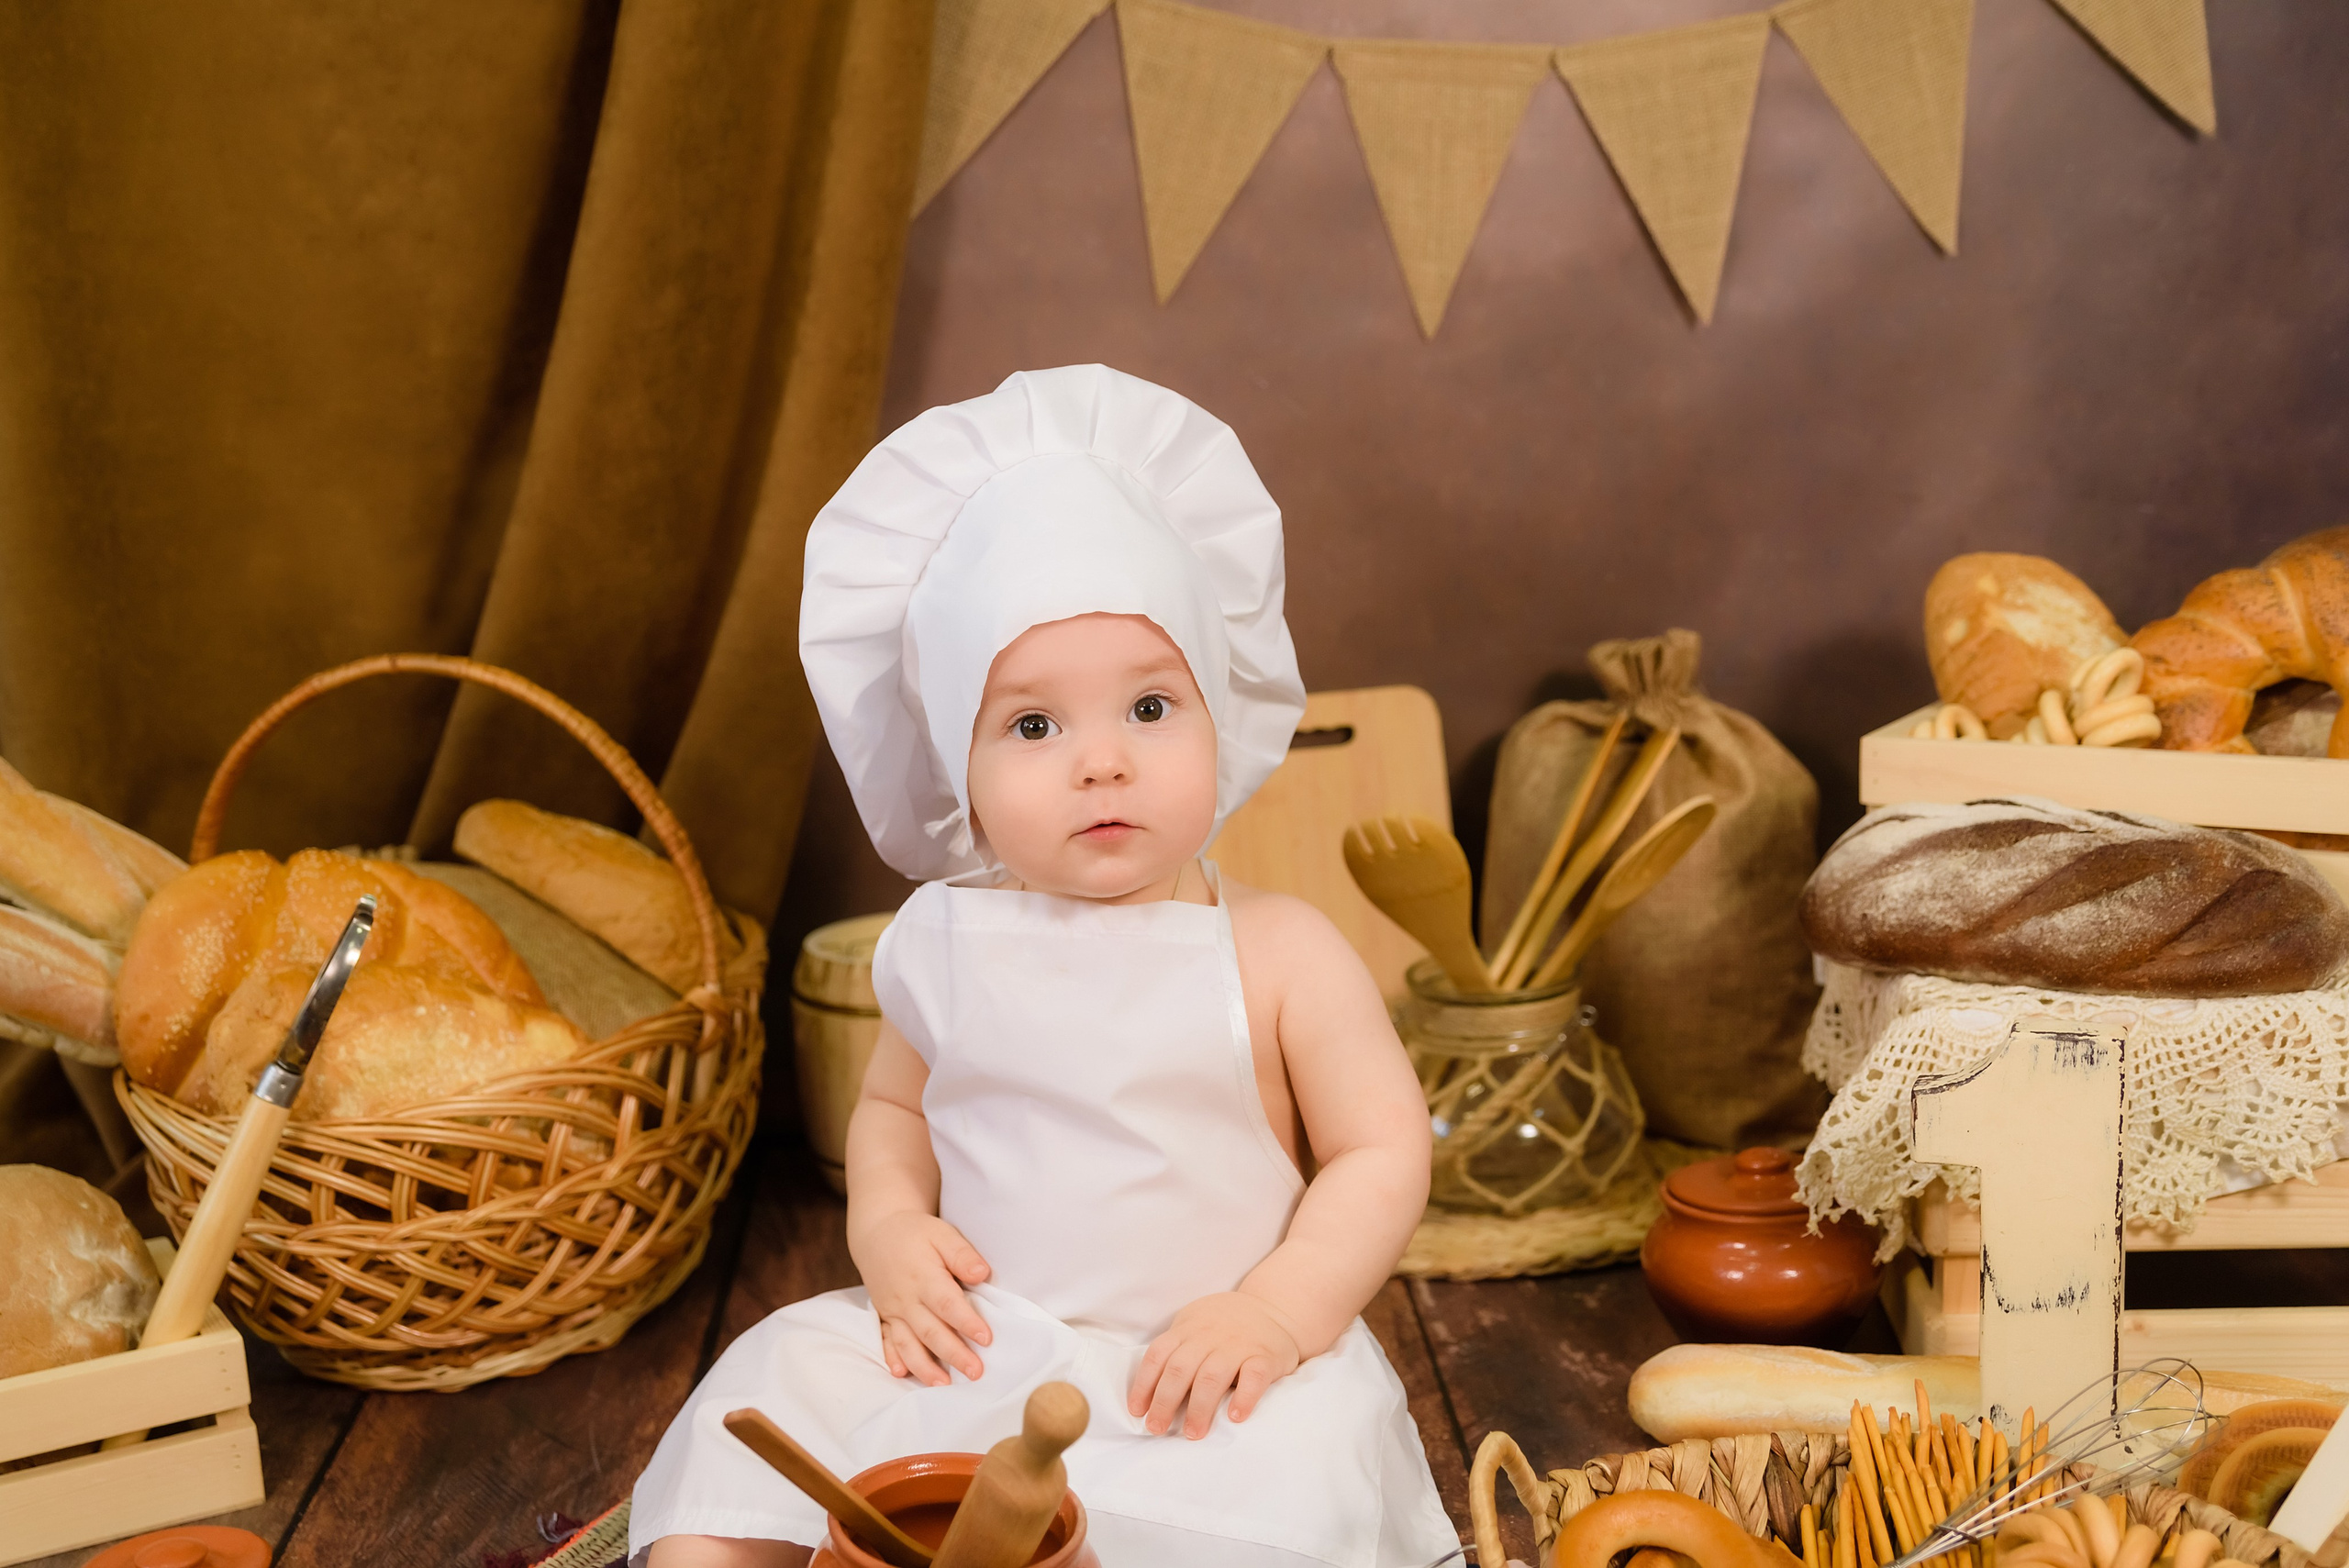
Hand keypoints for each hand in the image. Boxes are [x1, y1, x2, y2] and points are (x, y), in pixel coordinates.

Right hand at [850, 1210, 992, 1385]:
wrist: (878, 1232)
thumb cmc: (916, 1234)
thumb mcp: (942, 1234)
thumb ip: (961, 1255)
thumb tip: (982, 1274)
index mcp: (924, 1276)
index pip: (947, 1304)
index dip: (966, 1322)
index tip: (986, 1338)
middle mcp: (906, 1298)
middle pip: (931, 1330)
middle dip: (953, 1354)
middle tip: (976, 1372)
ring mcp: (893, 1310)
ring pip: (908, 1342)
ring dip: (925, 1366)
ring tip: (944, 1385)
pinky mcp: (884, 1316)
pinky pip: (887, 1341)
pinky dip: (893, 1358)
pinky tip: (901, 1373)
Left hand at [1127, 1291, 1301, 1438]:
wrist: (1275, 1307)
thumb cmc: (1227, 1324)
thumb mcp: (1196, 1324)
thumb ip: (1177, 1349)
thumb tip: (1150, 1393)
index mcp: (1188, 1329)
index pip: (1158, 1355)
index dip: (1144, 1384)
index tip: (1137, 1411)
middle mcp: (1209, 1335)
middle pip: (1180, 1369)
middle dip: (1165, 1402)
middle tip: (1157, 1428)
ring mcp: (1238, 1345)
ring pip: (1212, 1376)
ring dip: (1199, 1407)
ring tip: (1193, 1433)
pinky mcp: (1265, 1356)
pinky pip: (1253, 1377)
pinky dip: (1244, 1398)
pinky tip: (1236, 1417)